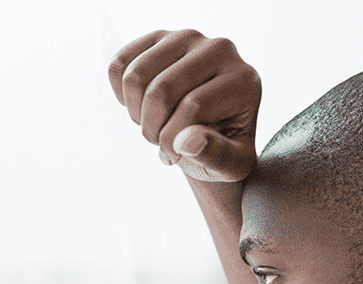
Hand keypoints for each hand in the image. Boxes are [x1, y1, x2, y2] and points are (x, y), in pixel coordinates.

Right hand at [109, 30, 261, 182]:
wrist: (214, 133)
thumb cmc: (225, 150)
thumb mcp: (231, 166)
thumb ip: (216, 157)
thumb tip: (186, 142)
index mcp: (243, 78)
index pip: (192, 106)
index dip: (172, 140)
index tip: (174, 157)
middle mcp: (219, 48)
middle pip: (160, 91)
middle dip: (152, 129)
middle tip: (162, 144)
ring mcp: (188, 38)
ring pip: (135, 77)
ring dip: (136, 114)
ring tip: (155, 126)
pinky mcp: (161, 37)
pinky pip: (119, 65)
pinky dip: (121, 96)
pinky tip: (141, 108)